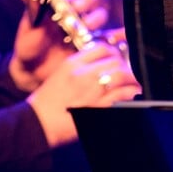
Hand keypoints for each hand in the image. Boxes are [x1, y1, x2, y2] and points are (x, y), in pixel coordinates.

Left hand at [10, 0, 111, 88]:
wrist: (35, 73)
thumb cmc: (30, 45)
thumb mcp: (28, 27)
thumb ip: (30, 9)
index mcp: (57, 0)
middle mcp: (74, 9)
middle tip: (76, 7)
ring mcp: (85, 26)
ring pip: (99, 13)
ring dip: (94, 17)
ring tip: (85, 25)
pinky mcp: (92, 42)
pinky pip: (105, 36)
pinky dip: (101, 36)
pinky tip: (91, 40)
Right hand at [25, 43, 140, 147]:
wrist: (39, 123)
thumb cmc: (47, 102)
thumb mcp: (59, 75)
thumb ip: (79, 67)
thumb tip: (100, 63)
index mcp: (72, 64)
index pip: (101, 47)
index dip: (113, 51)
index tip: (116, 56)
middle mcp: (83, 75)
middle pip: (114, 60)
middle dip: (124, 64)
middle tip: (127, 70)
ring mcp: (92, 91)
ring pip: (121, 75)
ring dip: (131, 77)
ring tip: (133, 82)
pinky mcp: (98, 108)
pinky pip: (122, 95)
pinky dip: (130, 92)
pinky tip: (131, 93)